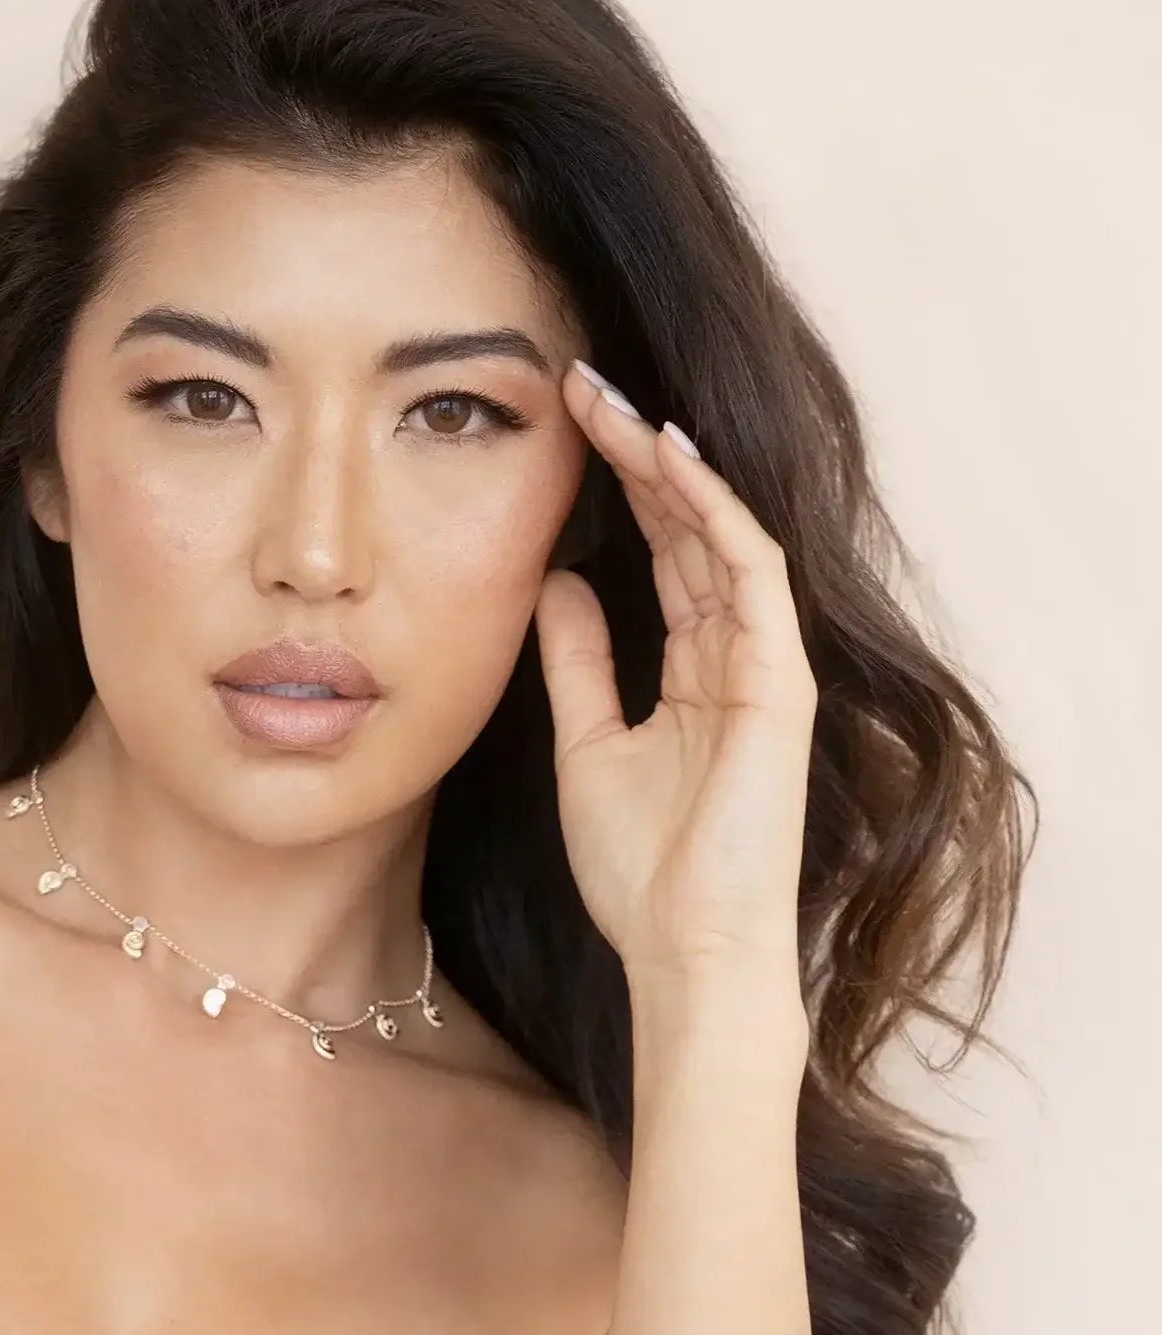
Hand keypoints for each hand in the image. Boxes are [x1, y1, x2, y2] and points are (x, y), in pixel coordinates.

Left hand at [534, 363, 818, 983]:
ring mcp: (764, 663)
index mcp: (695, 672)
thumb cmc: (641, 873)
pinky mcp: (778, 680)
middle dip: (638, 452)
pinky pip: (749, 570)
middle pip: (691, 527)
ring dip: (666, 462)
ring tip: (609, 400)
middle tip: (580, 383)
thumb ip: (579, 662)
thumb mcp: (586, 746)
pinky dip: (710, 508)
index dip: (620, 487)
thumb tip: (555, 581)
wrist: (685, 951)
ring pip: (720, 532)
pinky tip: (663, 456)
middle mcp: (737, 655)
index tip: (564, 427)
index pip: (664, 553)